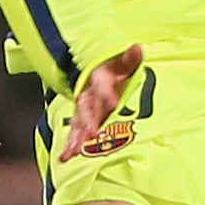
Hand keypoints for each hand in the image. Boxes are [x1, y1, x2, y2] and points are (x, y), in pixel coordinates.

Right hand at [60, 44, 144, 160]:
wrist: (97, 71)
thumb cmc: (114, 70)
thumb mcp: (123, 62)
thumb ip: (131, 58)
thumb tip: (138, 48)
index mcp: (99, 80)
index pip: (103, 87)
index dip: (108, 95)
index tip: (114, 104)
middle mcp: (88, 94)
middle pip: (88, 109)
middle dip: (89, 122)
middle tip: (92, 135)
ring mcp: (84, 108)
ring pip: (78, 122)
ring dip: (76, 136)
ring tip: (74, 151)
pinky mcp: (81, 118)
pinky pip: (75, 131)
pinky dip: (70, 144)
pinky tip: (66, 156)